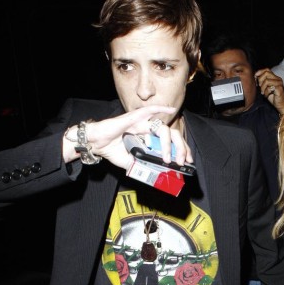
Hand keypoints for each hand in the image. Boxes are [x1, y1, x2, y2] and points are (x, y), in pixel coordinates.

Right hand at [62, 106, 192, 168]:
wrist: (96, 144)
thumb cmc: (111, 150)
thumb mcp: (131, 163)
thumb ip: (143, 166)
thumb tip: (157, 176)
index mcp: (149, 139)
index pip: (170, 141)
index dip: (181, 149)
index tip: (187, 160)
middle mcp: (148, 129)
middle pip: (171, 135)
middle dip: (181, 148)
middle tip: (183, 160)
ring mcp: (141, 123)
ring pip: (163, 129)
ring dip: (170, 143)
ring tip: (171, 157)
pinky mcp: (133, 119)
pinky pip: (148, 111)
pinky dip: (160, 109)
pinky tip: (171, 110)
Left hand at [255, 69, 283, 115]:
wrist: (282, 105)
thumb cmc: (274, 97)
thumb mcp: (266, 88)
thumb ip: (263, 82)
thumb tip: (255, 77)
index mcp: (275, 78)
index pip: (267, 70)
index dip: (260, 72)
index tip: (255, 77)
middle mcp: (278, 79)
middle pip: (266, 73)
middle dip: (260, 80)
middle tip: (260, 87)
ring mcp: (279, 83)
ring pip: (266, 81)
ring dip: (262, 88)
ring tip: (263, 93)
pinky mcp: (279, 89)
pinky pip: (269, 88)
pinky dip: (266, 92)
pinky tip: (267, 95)